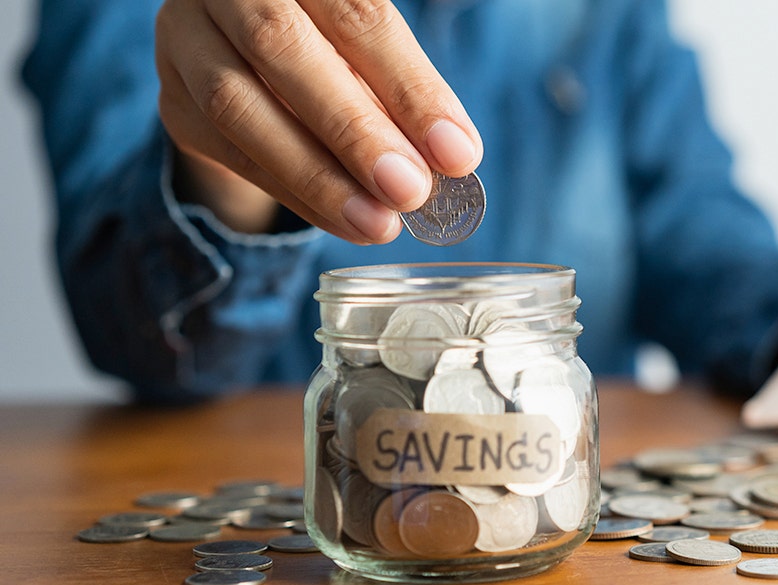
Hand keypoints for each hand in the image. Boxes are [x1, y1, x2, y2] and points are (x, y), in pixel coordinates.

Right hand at [155, 0, 482, 241]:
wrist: (249, 59)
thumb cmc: (334, 49)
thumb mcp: (371, 55)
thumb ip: (403, 93)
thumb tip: (453, 158)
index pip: (357, 16)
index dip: (409, 87)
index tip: (456, 153)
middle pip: (283, 49)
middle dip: (354, 131)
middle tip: (410, 191)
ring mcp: (187, 35)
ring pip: (238, 104)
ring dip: (318, 176)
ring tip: (379, 222)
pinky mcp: (172, 96)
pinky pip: (229, 152)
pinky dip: (294, 193)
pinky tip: (345, 221)